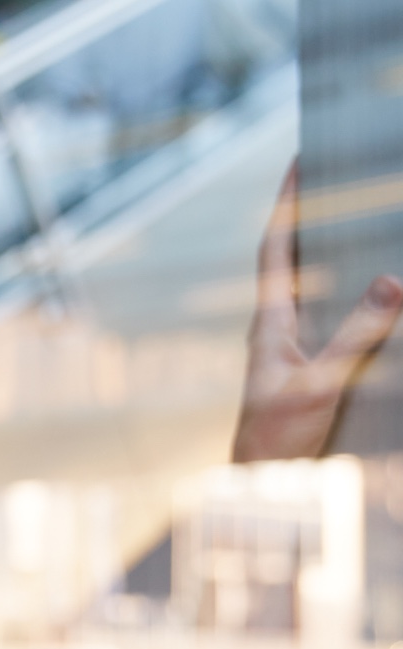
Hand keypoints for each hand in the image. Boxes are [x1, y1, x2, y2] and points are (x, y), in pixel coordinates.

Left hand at [232, 162, 402, 461]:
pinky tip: (369, 290)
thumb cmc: (277, 437)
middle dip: (312, 216)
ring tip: (356, 217)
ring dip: (329, 253)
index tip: (298, 162)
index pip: (275, 250)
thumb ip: (354, 337)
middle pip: (292, 260)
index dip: (287, 205)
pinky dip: (344, 293)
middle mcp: (275, 329)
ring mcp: (287, 349)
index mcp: (270, 324)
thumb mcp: (319, 384)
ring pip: (310, 287)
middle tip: (335, 176)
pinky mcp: (303, 369)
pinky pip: (326, 317)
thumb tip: (389, 283)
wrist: (260, 484)